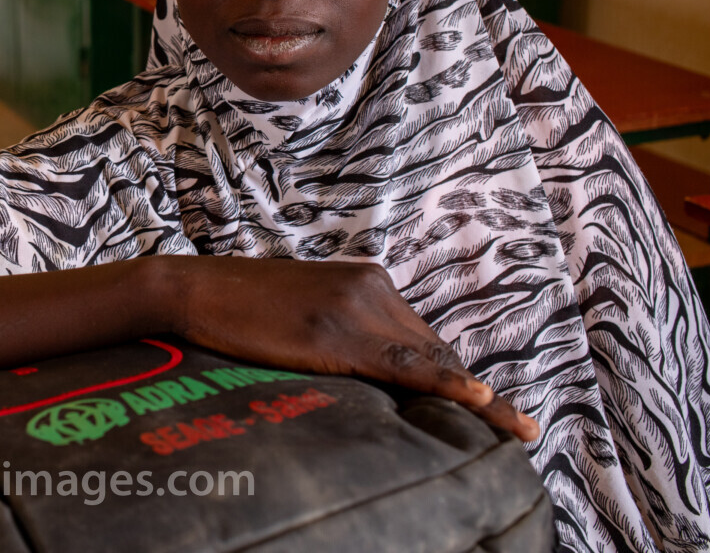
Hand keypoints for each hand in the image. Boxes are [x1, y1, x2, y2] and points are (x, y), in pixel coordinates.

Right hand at [173, 257, 538, 441]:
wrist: (192, 288)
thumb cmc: (237, 306)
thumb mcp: (302, 312)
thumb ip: (339, 329)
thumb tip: (364, 371)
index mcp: (364, 279)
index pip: (422, 336)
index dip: (457, 376)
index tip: (491, 407)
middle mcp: (370, 286)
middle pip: (434, 348)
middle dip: (474, 392)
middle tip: (517, 431)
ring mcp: (356, 307)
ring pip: (430, 358)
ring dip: (477, 398)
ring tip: (516, 431)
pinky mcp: (338, 332)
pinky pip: (405, 364)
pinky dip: (446, 383)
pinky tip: (479, 399)